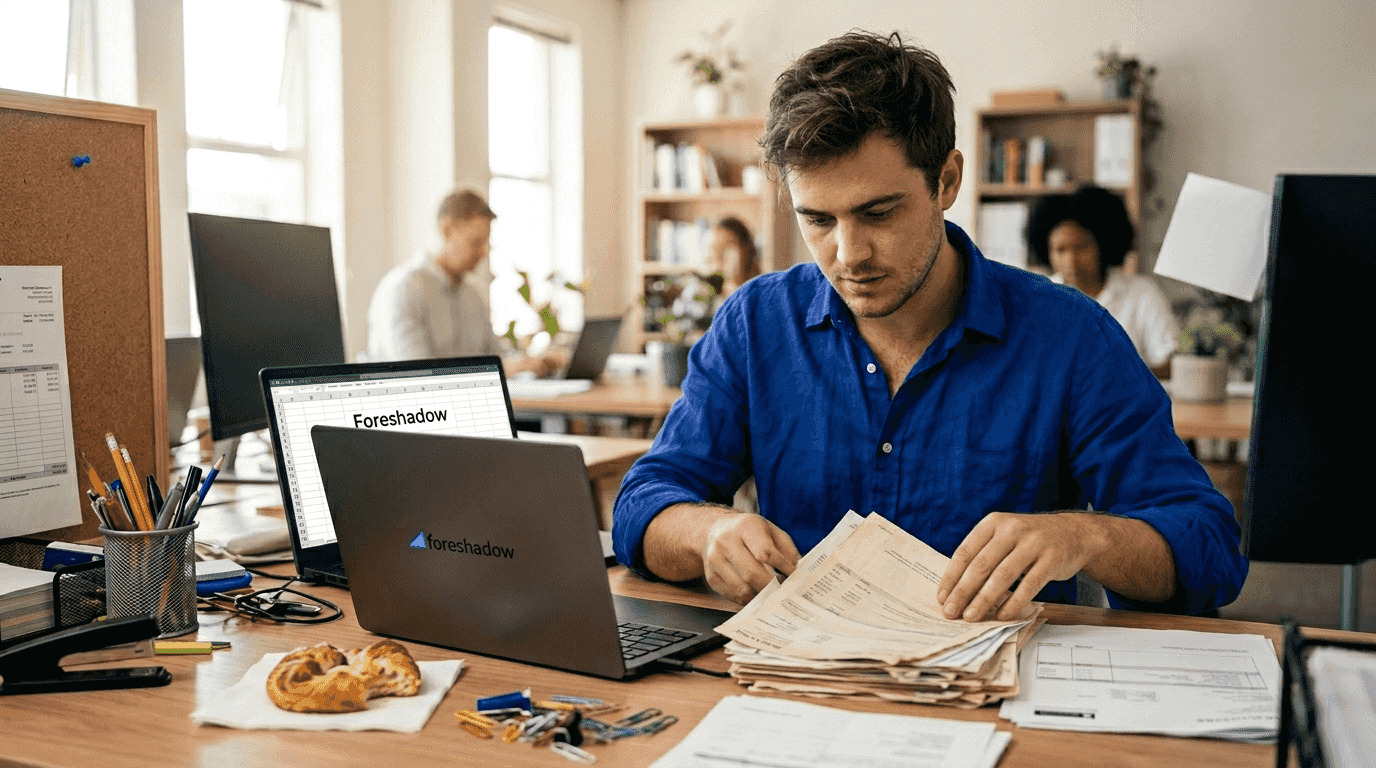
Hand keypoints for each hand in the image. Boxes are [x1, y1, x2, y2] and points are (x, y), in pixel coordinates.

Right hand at [701, 513, 800, 604]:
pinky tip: (756, 593)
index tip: (794, 576)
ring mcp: (715, 559)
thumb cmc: (749, 532)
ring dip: (760, 595)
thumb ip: (787, 549)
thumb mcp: (770, 530)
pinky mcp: (710, 576)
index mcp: (745, 526)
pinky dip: (748, 598)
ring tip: (771, 593)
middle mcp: (726, 541)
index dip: (782, 567)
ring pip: (741, 588)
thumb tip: (797, 571)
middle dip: (771, 586)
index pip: (765, 552)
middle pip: (752, 573)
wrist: (715, 529)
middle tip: (783, 590)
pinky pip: (732, 595)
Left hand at [936, 512, 1108, 621]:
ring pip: (1002, 576)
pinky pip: (1029, 585)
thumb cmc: (1030, 539)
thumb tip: (956, 588)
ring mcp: (1033, 543)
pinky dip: (1013, 602)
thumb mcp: (1004, 535)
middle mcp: (1012, 529)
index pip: (965, 552)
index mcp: (993, 523)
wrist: (1074, 533)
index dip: (951, 577)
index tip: (942, 597)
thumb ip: (983, 554)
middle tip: (951, 612)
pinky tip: (1002, 615)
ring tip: (971, 616)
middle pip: (981, 565)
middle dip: (963, 592)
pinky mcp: (1051, 560)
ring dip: (983, 600)